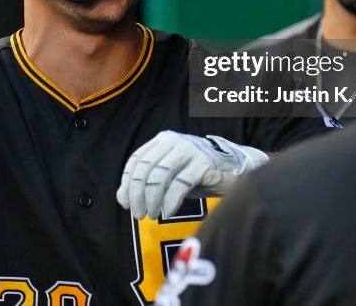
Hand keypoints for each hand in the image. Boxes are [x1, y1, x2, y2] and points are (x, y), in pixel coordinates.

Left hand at [116, 131, 268, 219]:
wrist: (233, 171)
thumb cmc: (196, 175)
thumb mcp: (169, 177)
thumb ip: (147, 183)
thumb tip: (122, 199)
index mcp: (162, 140)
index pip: (137, 160)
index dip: (127, 183)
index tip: (125, 203)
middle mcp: (174, 141)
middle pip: (146, 168)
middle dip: (138, 193)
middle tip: (138, 214)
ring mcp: (190, 149)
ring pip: (161, 175)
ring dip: (152, 199)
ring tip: (151, 215)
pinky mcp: (204, 163)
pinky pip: (180, 184)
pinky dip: (171, 201)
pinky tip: (168, 212)